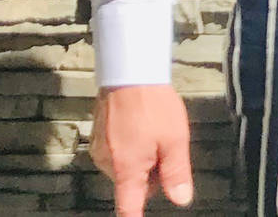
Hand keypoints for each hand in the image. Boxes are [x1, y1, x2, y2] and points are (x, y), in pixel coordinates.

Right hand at [91, 85, 193, 214]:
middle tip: (166, 147)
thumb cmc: (153, 105)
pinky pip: (118, 152)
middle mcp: (108, 164)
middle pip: (133, 185)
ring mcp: (100, 150)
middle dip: (152, 174)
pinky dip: (131, 147)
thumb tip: (180, 200)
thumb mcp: (175, 140)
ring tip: (154, 131)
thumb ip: (177, 173)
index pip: (127, 208)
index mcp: (127, 170)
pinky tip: (141, 126)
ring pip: (127, 168)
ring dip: (142, 158)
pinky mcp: (97, 137)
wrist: (129, 73)